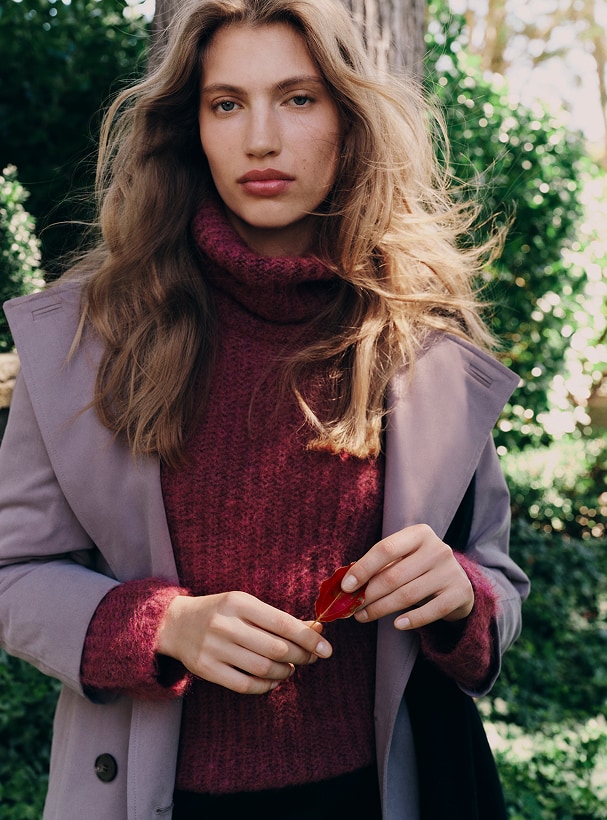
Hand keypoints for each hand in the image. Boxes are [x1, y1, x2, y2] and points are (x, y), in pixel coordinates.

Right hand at [156, 591, 331, 694]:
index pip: (282, 622)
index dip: (308, 637)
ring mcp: (214, 648)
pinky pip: (245, 685)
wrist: (176, 623)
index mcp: (239, 602)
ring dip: (285, 672)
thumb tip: (315, 630)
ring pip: (263, 668)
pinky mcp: (206, 669)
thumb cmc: (221, 612)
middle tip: (312, 658)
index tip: (326, 648)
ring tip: (291, 668)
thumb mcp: (247, 605)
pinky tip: (273, 680)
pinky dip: (266, 686)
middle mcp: (225, 624)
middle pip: (276, 648)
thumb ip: (278, 618)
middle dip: (302, 656)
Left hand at [341, 524, 473, 629]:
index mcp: (419, 534)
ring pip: (408, 595)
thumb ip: (379, 567)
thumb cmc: (419, 569)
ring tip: (363, 616)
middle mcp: (437, 549)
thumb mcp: (402, 560)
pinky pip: (431, 610)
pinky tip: (396, 624)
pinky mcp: (460, 593)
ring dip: (381, 609)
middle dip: (368, 594)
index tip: (346, 586)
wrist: (458, 583)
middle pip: (394, 575)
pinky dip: (412, 619)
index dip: (363, 568)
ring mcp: (450, 571)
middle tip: (350, 607)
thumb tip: (346, 582)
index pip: (385, 549)